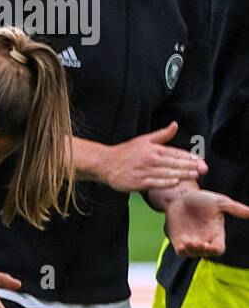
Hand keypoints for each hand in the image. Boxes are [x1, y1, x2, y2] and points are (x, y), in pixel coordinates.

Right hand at [88, 123, 206, 191]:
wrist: (104, 163)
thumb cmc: (124, 152)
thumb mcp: (143, 140)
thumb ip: (162, 134)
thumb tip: (175, 125)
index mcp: (152, 149)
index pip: (174, 153)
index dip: (188, 157)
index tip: (200, 160)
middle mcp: (150, 159)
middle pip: (174, 163)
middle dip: (190, 166)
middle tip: (204, 169)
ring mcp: (144, 171)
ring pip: (167, 173)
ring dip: (182, 174)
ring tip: (195, 175)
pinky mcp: (138, 182)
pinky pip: (155, 182)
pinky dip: (166, 182)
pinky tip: (176, 182)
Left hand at [165, 189, 248, 257]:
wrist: (180, 196)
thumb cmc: (201, 198)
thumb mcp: (219, 202)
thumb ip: (234, 208)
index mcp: (216, 233)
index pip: (219, 248)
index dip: (214, 250)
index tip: (208, 245)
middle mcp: (205, 239)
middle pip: (206, 254)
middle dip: (201, 250)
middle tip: (196, 243)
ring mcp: (191, 241)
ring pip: (193, 254)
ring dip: (191, 250)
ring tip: (188, 241)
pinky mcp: (179, 240)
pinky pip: (181, 252)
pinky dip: (182, 251)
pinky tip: (181, 245)